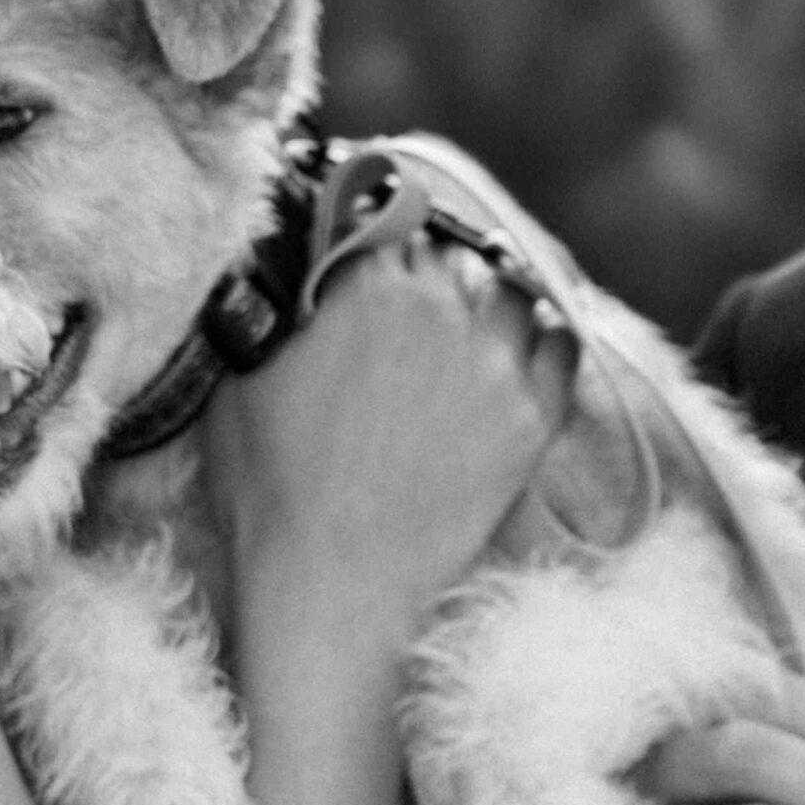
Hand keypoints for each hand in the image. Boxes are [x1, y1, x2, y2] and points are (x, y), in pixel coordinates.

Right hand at [201, 237, 571, 644]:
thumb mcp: (241, 377)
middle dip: (435, 263)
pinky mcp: (535, 418)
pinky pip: (563, 344)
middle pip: (454, 249)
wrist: (338, 589)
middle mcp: (443, 306)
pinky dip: (547, 336)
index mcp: (368, 281)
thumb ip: (271, 304)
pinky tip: (529, 345)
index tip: (379, 238)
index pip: (388, 214)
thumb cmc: (273, 494)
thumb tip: (283, 265)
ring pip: (514, 288)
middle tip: (423, 289)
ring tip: (474, 316)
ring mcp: (497, 362)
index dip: (381, 227)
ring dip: (494, 294)